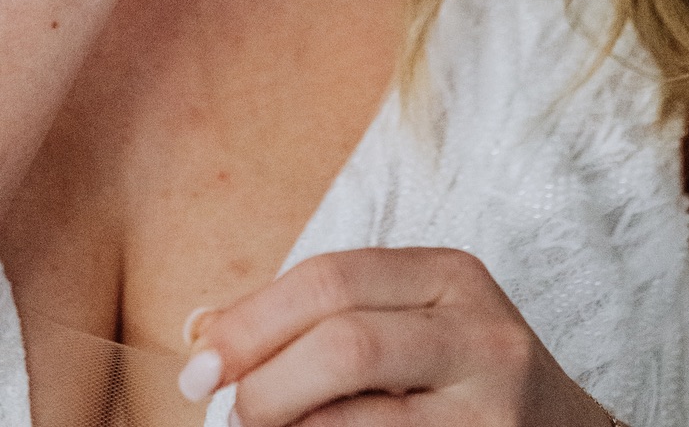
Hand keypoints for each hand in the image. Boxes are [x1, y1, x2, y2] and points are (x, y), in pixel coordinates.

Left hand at [177, 248, 617, 426]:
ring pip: (358, 416)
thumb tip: (203, 330)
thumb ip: (322, 318)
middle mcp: (479, 333)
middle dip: (263, 381)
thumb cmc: (459, 381)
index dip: (253, 319)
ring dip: (287, 426)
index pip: (332, 277)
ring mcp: (490, 406)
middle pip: (344, 341)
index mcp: (449, 276)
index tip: (197, 362)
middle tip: (221, 411)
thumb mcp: (409, 325)